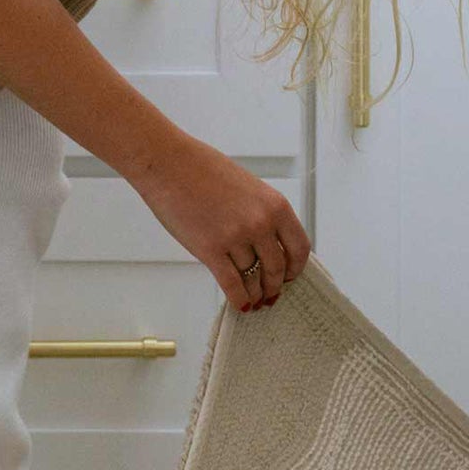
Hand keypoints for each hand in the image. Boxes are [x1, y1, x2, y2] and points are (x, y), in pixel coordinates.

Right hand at [126, 132, 311, 310]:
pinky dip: (238, 298)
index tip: (290, 276)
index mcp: (275, 205)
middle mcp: (260, 224)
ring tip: (253, 300)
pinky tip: (240, 304)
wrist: (169, 164)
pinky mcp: (210, 250)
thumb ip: (260, 214)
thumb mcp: (248, 188)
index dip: (296, 268)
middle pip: (276, 268)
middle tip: (270, 294)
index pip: (299, 247)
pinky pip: (231, 284)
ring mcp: (236, 238)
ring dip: (255, 295)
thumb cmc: (202, 170)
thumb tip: (265, 245)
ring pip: (253, 279)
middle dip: (274, 286)